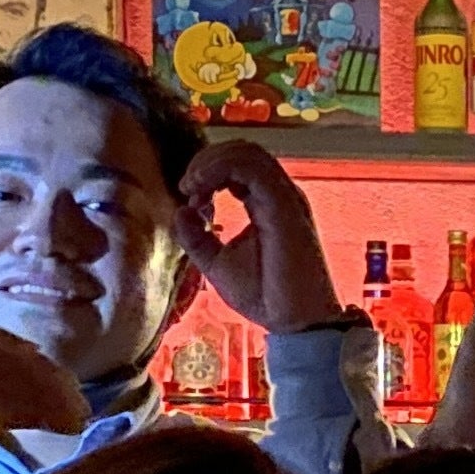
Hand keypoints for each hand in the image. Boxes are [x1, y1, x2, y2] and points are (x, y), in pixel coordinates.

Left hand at [173, 141, 345, 334]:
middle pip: (242, 150)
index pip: (238, 165)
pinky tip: (201, 187)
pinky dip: (220, 168)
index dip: (208, 171)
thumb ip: (197, 237)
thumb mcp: (217, 263)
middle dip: (206, 160)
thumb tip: (180, 210)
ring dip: (211, 161)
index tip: (189, 196)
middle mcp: (279, 194)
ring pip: (247, 152)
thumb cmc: (265, 297)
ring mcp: (284, 197)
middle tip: (186, 186)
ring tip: (191, 185)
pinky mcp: (283, 204)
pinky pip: (252, 166)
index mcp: (267, 203)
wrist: (294, 323)